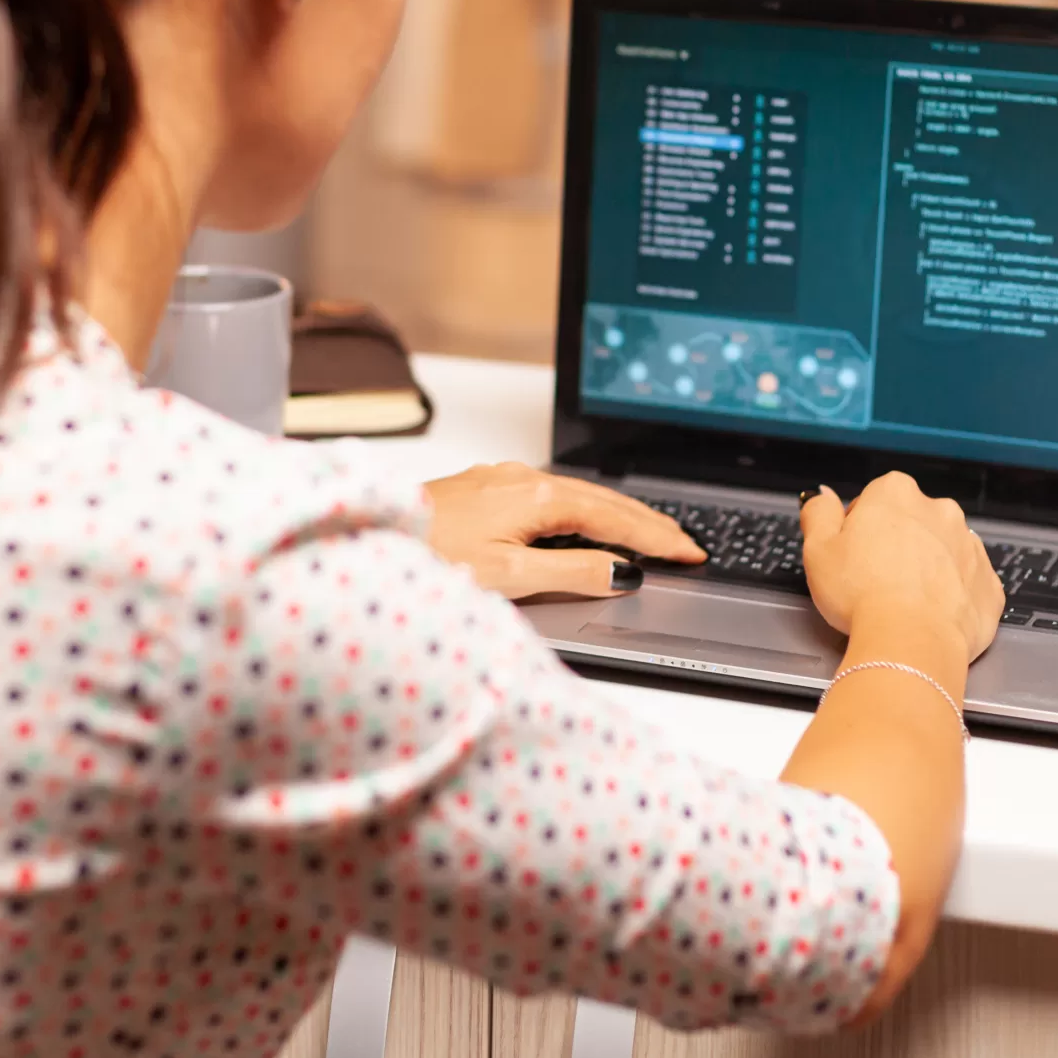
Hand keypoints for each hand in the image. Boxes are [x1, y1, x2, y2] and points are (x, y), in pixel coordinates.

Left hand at [423, 462, 706, 600]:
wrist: (368, 541)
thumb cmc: (427, 561)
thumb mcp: (508, 578)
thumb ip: (571, 574)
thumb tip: (622, 572)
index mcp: (535, 497)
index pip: (615, 518)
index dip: (656, 537)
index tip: (690, 552)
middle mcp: (521, 479)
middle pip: (602, 500)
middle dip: (648, 522)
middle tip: (686, 543)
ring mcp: (501, 479)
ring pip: (576, 495)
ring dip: (617, 515)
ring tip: (650, 534)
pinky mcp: (483, 488)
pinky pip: (550, 496)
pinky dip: (583, 511)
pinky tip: (586, 523)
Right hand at [798, 474, 1003, 663]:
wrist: (911, 641)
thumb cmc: (861, 595)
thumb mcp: (818, 549)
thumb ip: (819, 513)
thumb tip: (822, 496)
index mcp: (896, 493)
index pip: (873, 500)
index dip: (858, 530)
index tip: (852, 556)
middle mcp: (940, 511)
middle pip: (912, 522)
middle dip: (897, 545)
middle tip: (874, 581)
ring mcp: (970, 547)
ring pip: (942, 552)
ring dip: (926, 569)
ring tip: (903, 602)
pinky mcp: (989, 584)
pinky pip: (967, 584)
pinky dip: (951, 596)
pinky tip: (929, 615)